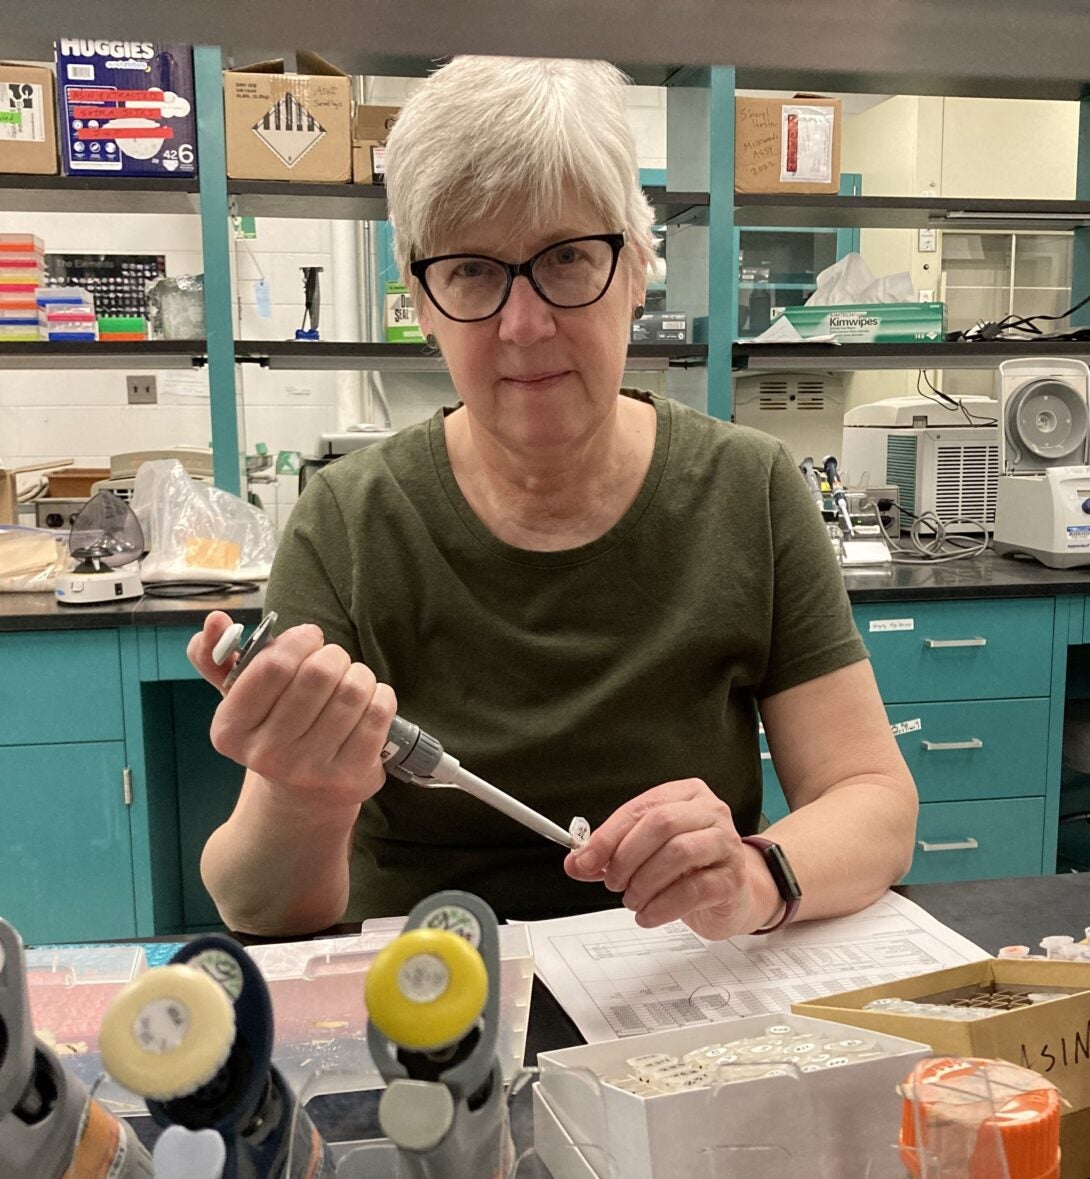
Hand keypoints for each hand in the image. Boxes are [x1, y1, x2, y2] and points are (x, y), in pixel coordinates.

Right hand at [187, 611, 396, 809]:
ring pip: (352, 690)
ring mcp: (310, 769)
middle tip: (333, 660)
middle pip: (318, 674)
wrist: (301, 798)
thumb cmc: (271, 729)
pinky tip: (369, 700)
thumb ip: (216, 656)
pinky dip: (380, 694)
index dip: (299, 640)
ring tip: (351, 680)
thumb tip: (215, 620)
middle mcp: (267, 754)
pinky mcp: (351, 776)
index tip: (309, 637)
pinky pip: (377, 713)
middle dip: (333, 655)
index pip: (272, 666)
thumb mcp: (239, 698)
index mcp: (231, 729)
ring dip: (359, 674)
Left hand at [563, 779, 776, 939]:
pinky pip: (693, 889)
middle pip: (660, 824)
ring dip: (644, 882)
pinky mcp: (732, 879)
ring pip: (678, 853)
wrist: (735, 893)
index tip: (584, 859)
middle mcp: (710, 811)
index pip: (641, 807)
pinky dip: (662, 906)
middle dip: (626, 856)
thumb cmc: (690, 866)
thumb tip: (576, 862)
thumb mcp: (646, 853)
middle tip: (612, 882)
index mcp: (685, 794)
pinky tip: (647, 914)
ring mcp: (726, 844)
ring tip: (632, 899)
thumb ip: (611, 855)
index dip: (608, 835)